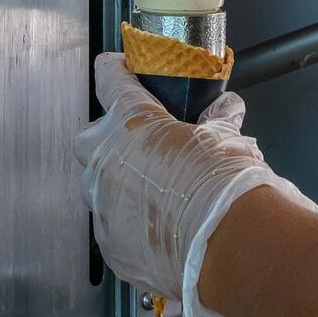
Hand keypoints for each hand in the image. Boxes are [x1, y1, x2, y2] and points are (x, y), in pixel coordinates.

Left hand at [74, 55, 317, 316]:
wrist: (226, 247)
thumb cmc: (224, 186)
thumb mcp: (227, 139)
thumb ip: (219, 119)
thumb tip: (225, 108)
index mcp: (131, 121)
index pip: (108, 79)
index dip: (114, 70)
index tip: (117, 69)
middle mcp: (106, 161)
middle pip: (91, 137)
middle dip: (110, 137)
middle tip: (142, 142)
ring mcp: (104, 205)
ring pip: (98, 185)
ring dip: (120, 182)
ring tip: (155, 189)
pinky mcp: (110, 244)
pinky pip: (112, 224)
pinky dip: (130, 221)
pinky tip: (158, 224)